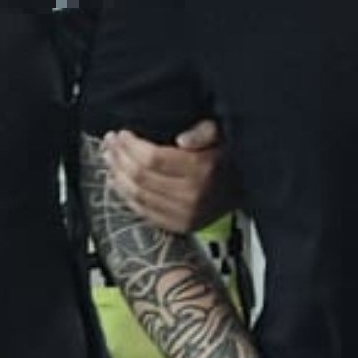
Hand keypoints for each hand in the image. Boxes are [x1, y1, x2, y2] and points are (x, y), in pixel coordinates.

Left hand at [101, 120, 236, 233]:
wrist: (247, 188)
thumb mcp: (222, 133)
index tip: (121, 134)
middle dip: (120, 157)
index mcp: (201, 170)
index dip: (131, 146)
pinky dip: (126, 197)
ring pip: (138, 196)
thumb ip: (204, 132)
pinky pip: (144, 213)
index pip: (152, 158)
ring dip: (118, 176)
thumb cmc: (230, 158)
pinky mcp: (180, 226)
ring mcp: (185, 214)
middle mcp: (191, 196)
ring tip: (110, 159)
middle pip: (141, 176)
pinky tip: (117, 182)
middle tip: (110, 143)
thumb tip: (183, 139)